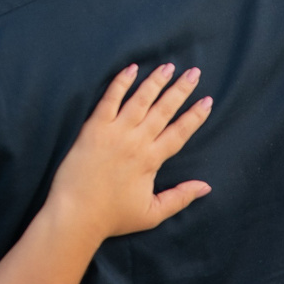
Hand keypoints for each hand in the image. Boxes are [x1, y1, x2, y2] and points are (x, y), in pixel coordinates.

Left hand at [46, 64, 210, 242]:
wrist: (76, 214)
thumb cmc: (112, 217)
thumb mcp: (152, 213)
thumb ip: (180, 198)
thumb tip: (206, 187)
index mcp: (151, 160)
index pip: (179, 133)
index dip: (194, 116)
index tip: (207, 101)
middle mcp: (136, 142)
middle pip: (163, 110)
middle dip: (181, 90)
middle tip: (194, 72)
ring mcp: (114, 132)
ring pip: (140, 100)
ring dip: (155, 81)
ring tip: (168, 66)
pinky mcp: (93, 128)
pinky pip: (109, 100)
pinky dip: (120, 83)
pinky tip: (131, 69)